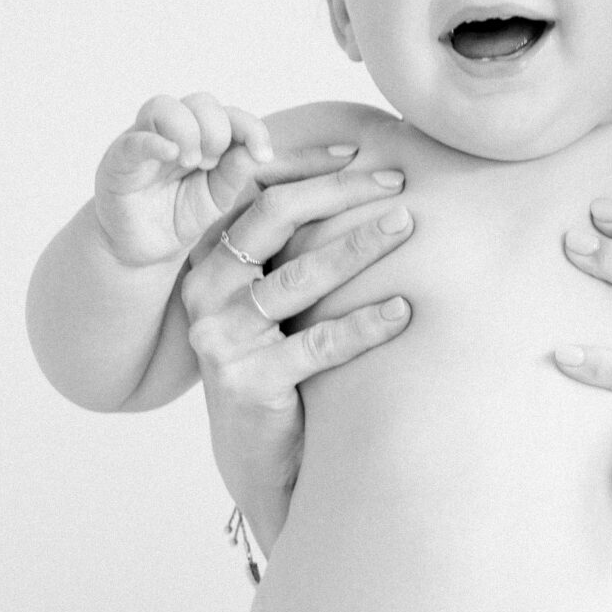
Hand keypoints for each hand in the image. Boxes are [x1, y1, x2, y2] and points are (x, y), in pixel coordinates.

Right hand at [94, 92, 284, 267]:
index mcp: (202, 137)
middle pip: (200, 102)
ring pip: (165, 107)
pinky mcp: (119, 160)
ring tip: (192, 163)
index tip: (263, 155)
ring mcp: (144, 141)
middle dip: (217, 130)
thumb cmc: (178, 216)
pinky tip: (172, 154)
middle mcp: (172, 132)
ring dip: (188, 131)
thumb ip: (235, 173)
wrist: (143, 249)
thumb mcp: (217, 198)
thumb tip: (256, 152)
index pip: (229, 114)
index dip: (251, 127)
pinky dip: (155, 142)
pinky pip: (135, 140)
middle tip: (212, 164)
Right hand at [180, 164, 417, 552]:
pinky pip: (318, 344)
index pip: (255, 193)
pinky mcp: (248, 381)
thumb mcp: (277, 305)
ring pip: (299, 277)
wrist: (258, 459)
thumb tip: (362, 188)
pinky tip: (404, 311)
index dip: (307, 167)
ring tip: (405, 226)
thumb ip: (293, 252)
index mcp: (210, 261)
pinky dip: (366, 325)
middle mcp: (206, 292)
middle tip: (396, 181)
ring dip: (359, 247)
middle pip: (271, 217)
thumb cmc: (279, 368)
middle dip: (337, 193)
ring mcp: (221, 337)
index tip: (363, 153)